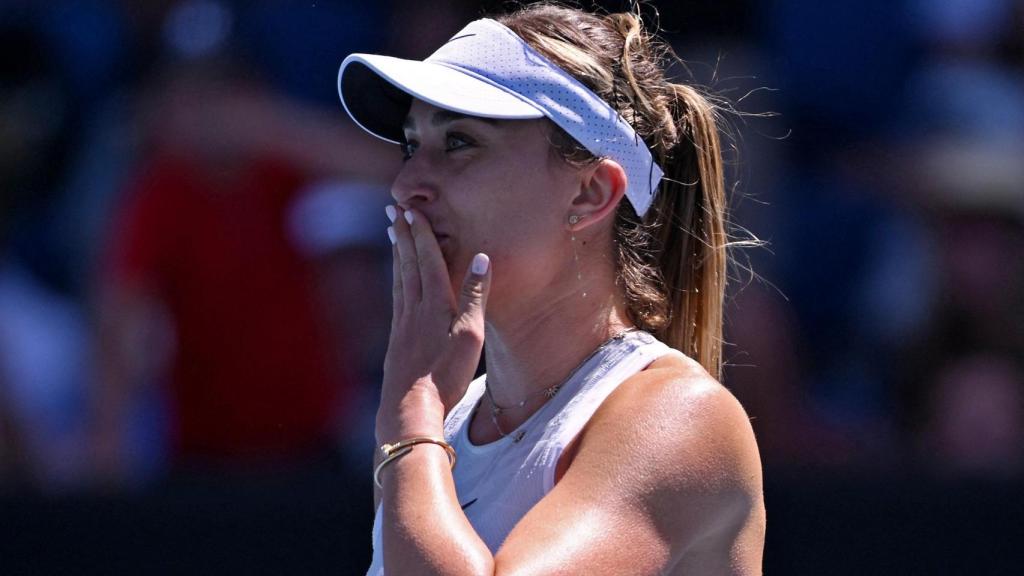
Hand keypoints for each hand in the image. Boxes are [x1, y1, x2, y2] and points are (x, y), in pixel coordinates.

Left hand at [377, 206, 490, 441]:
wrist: (410, 409)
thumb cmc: (446, 376)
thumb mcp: (470, 336)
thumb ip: (474, 296)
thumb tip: (480, 258)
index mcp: (434, 305)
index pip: (428, 261)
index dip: (421, 235)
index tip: (412, 211)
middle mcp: (414, 310)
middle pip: (408, 265)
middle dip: (404, 237)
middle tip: (394, 211)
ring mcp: (402, 326)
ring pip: (400, 280)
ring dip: (399, 255)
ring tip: (394, 236)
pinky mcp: (397, 341)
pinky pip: (397, 299)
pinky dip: (397, 280)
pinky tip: (397, 281)